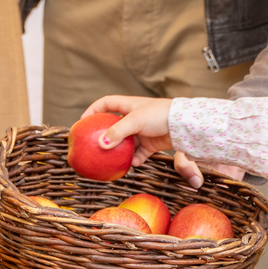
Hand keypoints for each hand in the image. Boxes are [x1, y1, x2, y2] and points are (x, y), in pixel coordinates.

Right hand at [86, 96, 244, 186]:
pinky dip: (135, 159)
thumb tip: (101, 144)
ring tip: (112, 161)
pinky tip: (131, 165)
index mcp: (128, 105)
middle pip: (114, 126)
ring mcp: (143, 131)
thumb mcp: (135, 121)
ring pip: (127, 142)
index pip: (106, 103)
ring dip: (120, 151)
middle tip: (95, 146)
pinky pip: (139, 153)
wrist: (184, 124)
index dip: (93, 110)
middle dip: (105, 136)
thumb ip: (117, 132)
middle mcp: (135, 117)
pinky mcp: (152, 143)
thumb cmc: (160, 115)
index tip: (83, 122)